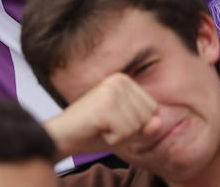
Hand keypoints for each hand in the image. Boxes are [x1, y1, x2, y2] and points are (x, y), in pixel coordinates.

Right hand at [43, 72, 162, 159]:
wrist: (61, 135)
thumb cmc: (93, 131)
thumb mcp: (126, 127)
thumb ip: (145, 126)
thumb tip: (158, 124)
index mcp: (125, 80)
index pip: (153, 109)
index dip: (137, 125)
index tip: (114, 121)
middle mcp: (120, 80)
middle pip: (146, 117)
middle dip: (128, 130)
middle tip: (106, 125)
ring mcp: (112, 91)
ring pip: (136, 127)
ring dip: (119, 135)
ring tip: (100, 127)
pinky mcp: (105, 106)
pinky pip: (123, 133)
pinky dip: (111, 139)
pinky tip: (97, 130)